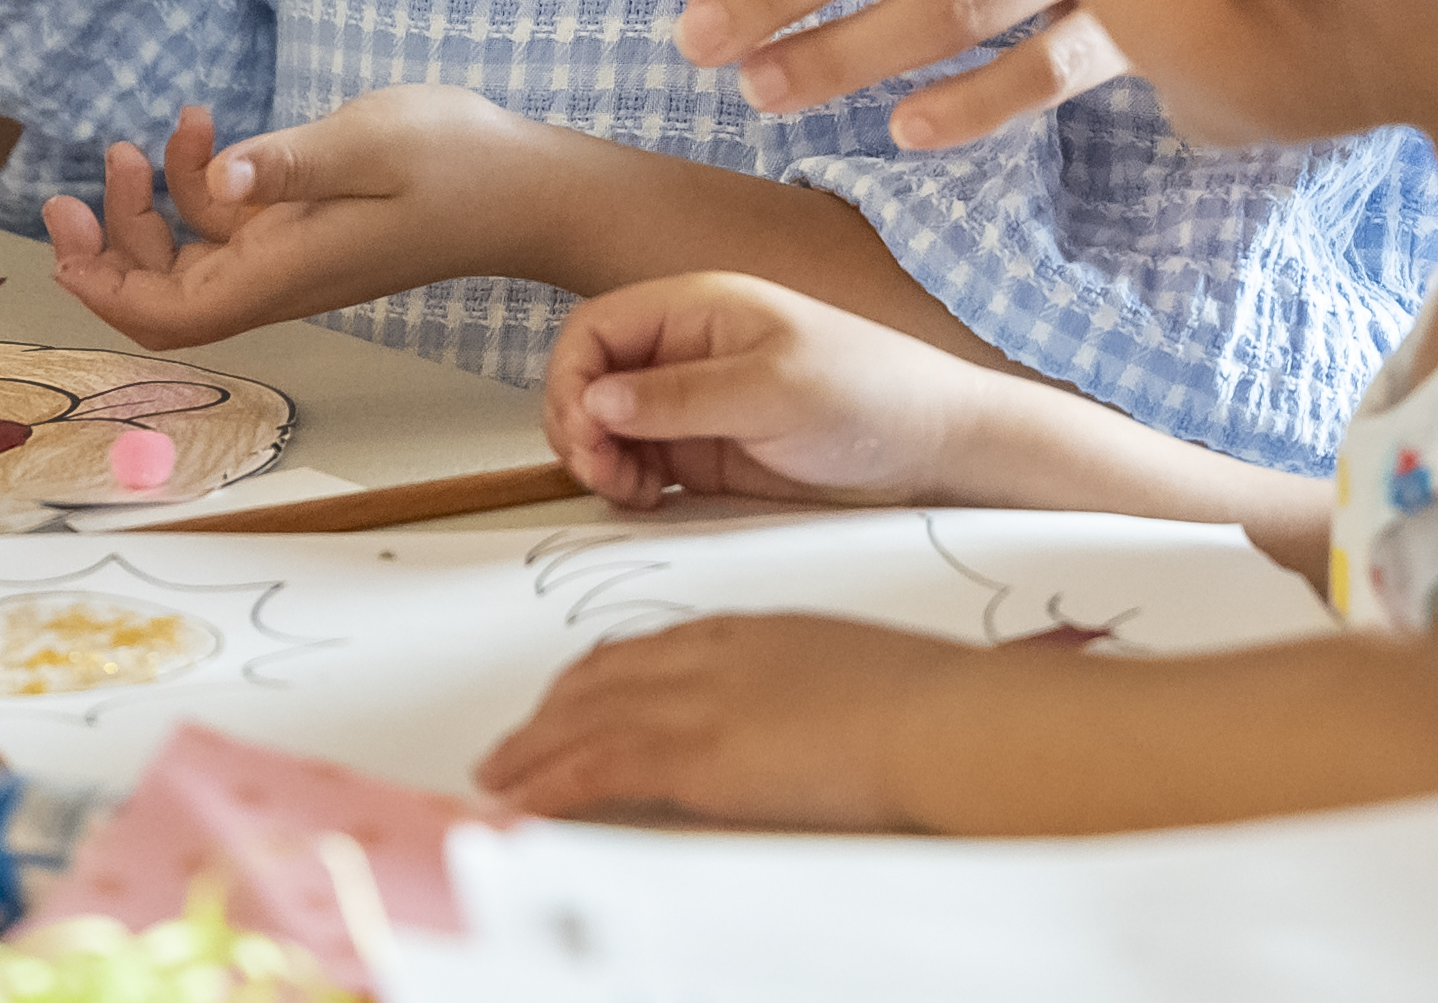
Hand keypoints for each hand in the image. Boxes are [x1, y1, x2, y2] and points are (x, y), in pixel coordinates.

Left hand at [41, 87, 545, 347]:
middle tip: (71, 191)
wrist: (526, 187)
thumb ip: (288, 162)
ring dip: (149, 207)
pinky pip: (228, 225)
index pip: (170, 316)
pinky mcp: (306, 230)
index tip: (66, 240)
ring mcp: (292, 255)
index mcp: (285, 273)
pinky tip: (204, 127)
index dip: (105, 292)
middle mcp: (279, 278)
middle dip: (108, 249)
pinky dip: (199, 183)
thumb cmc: (457, 164)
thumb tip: (218, 175)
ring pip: (188, 257)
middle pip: (163, 295)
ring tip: (142, 137)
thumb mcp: (368, 144)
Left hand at [473, 613, 972, 827]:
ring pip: (584, 720)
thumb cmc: (923, 707)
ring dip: (531, 753)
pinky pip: (596, 767)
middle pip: (603, 678)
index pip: (650, 650)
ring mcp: (700, 700)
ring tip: (497, 779)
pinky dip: (547, 786)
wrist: (939, 718)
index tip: (569, 698)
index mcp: (753, 632)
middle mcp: (713, 656)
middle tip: (515, 744)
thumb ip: (804, 695)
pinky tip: (520, 805)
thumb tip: (796, 726)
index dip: (597, 678)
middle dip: (550, 713)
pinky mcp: (695, 752)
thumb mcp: (851, 680)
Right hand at [545, 272, 995, 508]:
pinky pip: (637, 464)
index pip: (596, 329)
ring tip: (627, 491)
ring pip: (605, 428)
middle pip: (589, 380)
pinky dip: (624, 484)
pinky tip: (645, 499)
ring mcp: (692, 406)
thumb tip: (595, 402)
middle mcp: (685, 352)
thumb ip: (680, 396)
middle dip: (578, 426)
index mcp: (698, 308)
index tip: (584, 433)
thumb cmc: (870, 395)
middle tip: (601, 473)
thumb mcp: (774, 388)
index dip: (572, 378)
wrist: (933, 451)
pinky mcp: (704, 454)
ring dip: (598, 460)